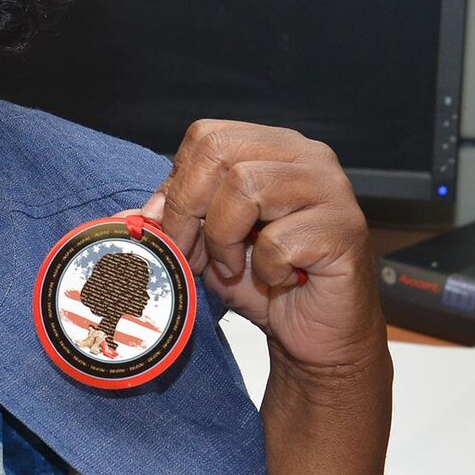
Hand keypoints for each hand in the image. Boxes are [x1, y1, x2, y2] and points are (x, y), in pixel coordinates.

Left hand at [142, 120, 385, 378]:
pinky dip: (266, 270)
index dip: (176, 187)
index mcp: (271, 148)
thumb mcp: (206, 249)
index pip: (205, 137)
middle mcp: (305, 156)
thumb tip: (131, 215)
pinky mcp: (344, 228)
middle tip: (192, 254)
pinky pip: (279, 240)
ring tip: (235, 268)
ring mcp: (330, 188)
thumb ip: (173, 224)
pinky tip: (280, 280)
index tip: (170, 232)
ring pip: (246, 186)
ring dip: (224, 240)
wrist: (317, 337)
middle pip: (219, 150)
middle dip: (189, 209)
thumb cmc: (266, 286)